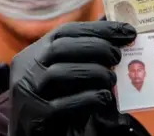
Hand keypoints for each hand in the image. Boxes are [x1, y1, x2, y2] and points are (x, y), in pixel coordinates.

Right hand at [9, 21, 136, 135]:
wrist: (33, 134)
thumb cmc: (55, 100)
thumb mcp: (66, 75)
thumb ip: (83, 58)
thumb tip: (119, 39)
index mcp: (35, 52)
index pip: (66, 31)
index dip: (99, 29)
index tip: (127, 31)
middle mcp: (26, 67)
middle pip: (60, 47)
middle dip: (96, 47)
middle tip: (118, 56)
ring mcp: (26, 90)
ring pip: (59, 73)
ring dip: (94, 72)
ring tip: (112, 79)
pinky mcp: (32, 114)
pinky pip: (62, 104)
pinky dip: (88, 98)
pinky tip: (104, 98)